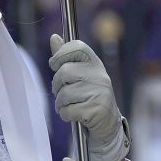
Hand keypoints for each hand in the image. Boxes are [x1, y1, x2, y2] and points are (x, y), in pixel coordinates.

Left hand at [49, 34, 130, 160]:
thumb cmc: (89, 96)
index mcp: (95, 63)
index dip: (60, 54)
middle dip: (57, 86)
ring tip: (70, 105)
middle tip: (62, 93)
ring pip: (64, 94)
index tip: (56, 65)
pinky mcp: (96, 109)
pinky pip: (68, 111)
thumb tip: (54, 37)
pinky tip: (75, 115)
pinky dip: (66, 115)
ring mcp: (100, 92)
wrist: (107, 123)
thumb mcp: (80, 74)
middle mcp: (99, 75)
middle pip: (64, 72)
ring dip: (61, 104)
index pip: (77, 47)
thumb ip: (66, 57)